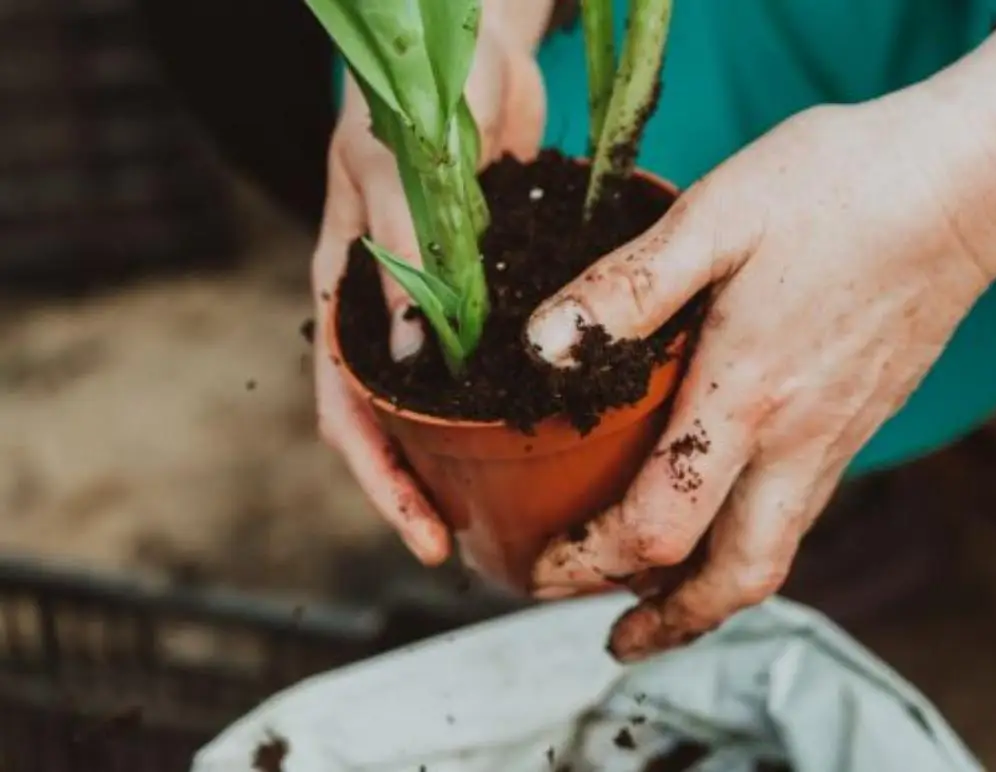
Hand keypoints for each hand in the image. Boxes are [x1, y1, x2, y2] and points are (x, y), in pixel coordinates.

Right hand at [311, 4, 548, 563]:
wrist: (472, 45)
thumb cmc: (415, 94)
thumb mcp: (396, 171)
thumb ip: (403, 256)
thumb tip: (411, 358)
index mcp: (345, 291)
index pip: (347, 410)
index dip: (380, 482)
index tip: (424, 537)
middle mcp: (389, 309)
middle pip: (397, 422)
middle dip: (427, 488)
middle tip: (479, 542)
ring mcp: (442, 301)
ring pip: (448, 399)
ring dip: (473, 453)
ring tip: (521, 504)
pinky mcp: (491, 282)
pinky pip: (498, 354)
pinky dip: (515, 394)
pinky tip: (561, 423)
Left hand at [524, 0, 995, 660]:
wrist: (968, 180)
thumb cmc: (841, 186)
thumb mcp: (717, 217)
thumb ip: (627, 289)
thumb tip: (541, 348)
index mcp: (748, 396)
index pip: (659, 528)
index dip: (589, 564)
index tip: (541, 571)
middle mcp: (800, 440)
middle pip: (736, 579)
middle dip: (668, 624)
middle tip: (614, 640)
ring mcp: (840, 437)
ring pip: (774, 553)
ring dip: (709, 592)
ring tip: (656, 600)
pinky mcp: (863, 419)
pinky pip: (801, 509)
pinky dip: (749, 539)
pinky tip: (722, 506)